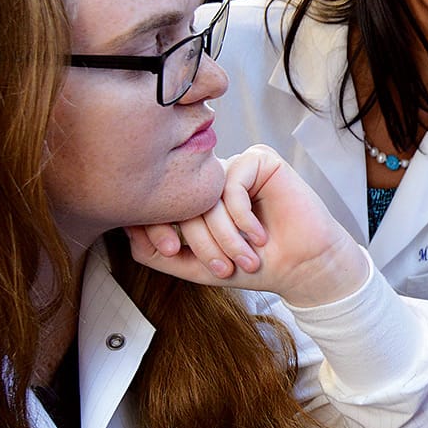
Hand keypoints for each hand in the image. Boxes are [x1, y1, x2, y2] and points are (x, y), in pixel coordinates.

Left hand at [126, 145, 367, 306]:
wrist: (303, 267)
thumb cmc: (254, 265)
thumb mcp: (196, 266)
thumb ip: (158, 253)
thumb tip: (125, 231)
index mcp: (195, 197)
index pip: (162, 202)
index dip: (159, 228)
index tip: (175, 253)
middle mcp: (212, 177)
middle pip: (183, 200)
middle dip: (202, 241)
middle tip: (222, 268)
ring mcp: (235, 166)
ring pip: (208, 194)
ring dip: (225, 234)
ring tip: (244, 259)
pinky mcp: (260, 160)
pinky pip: (233, 183)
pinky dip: (242, 216)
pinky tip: (258, 236)